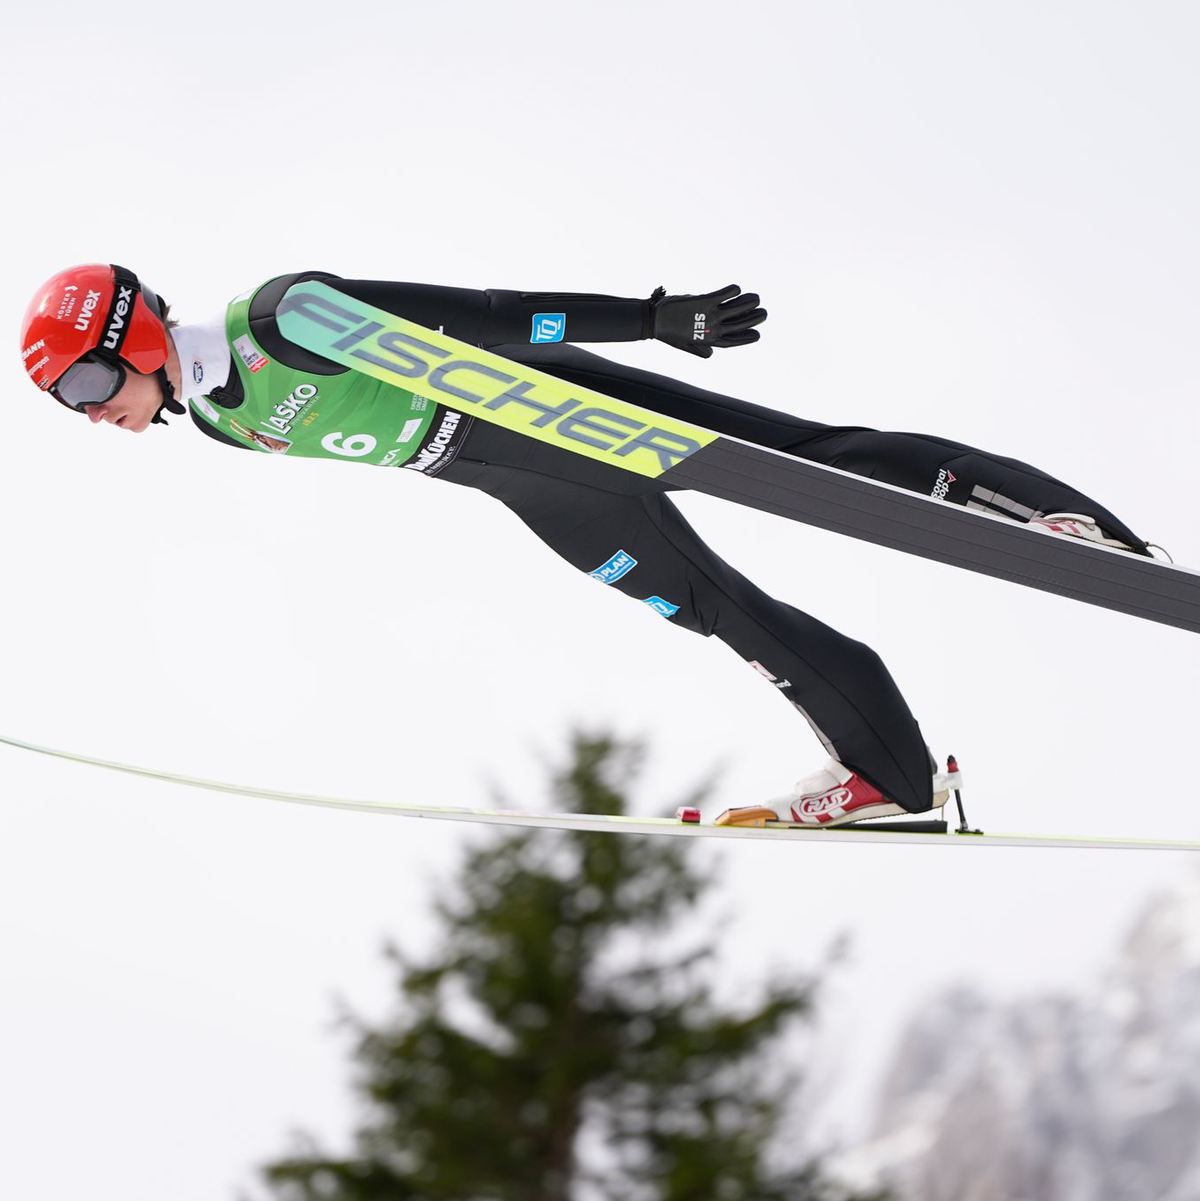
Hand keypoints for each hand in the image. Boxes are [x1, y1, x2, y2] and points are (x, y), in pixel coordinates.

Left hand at [649, 284, 766, 357]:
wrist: (654, 320)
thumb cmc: (668, 332)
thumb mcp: (686, 345)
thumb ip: (700, 349)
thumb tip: (711, 354)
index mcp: (709, 341)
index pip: (735, 341)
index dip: (747, 338)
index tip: (758, 334)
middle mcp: (713, 329)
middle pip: (741, 324)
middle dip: (755, 318)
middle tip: (764, 312)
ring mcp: (710, 315)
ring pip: (738, 308)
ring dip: (750, 302)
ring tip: (756, 298)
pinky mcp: (704, 301)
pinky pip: (726, 294)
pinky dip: (734, 290)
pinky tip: (737, 288)